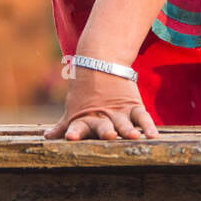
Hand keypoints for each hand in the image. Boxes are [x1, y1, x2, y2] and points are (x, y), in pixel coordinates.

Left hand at [44, 64, 159, 140]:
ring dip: (128, 130)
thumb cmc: (84, 92)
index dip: (74, 132)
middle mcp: (102, 117)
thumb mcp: (73, 109)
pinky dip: (148, 126)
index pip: (78, 127)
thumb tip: (47, 138)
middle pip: (103, 126)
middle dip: (106, 131)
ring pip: (124, 123)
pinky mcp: (133, 106)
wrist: (101, 62)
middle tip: (109, 136)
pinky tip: (153, 136)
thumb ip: (63, 126)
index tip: (70, 137)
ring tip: (134, 136)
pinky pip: (142, 117)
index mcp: (84, 118)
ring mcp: (119, 112)